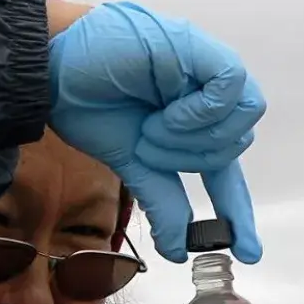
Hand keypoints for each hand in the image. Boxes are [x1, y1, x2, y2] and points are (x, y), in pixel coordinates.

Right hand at [48, 2, 264, 264]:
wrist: (56, 67)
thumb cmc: (90, 104)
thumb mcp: (133, 164)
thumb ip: (162, 203)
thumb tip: (179, 252)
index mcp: (190, 131)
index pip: (226, 178)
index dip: (238, 213)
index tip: (247, 253)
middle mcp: (205, 104)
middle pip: (232, 151)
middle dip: (186, 159)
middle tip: (146, 144)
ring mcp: (206, 76)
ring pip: (240, 124)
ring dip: (190, 138)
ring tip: (151, 124)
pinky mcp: (202, 50)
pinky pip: (231, 88)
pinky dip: (200, 111)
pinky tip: (169, 109)